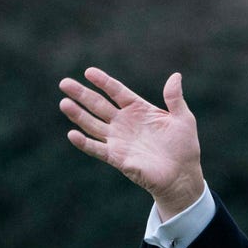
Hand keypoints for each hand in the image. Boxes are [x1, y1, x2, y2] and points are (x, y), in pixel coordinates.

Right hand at [59, 67, 204, 219]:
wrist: (182, 176)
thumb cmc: (184, 147)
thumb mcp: (183, 118)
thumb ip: (175, 98)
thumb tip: (175, 75)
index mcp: (139, 109)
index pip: (117, 91)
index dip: (103, 81)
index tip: (88, 72)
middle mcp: (125, 123)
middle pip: (99, 105)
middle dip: (82, 94)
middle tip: (64, 83)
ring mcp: (119, 140)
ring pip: (93, 124)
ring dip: (78, 115)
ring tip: (64, 103)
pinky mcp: (117, 158)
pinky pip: (97, 149)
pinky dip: (84, 143)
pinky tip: (72, 134)